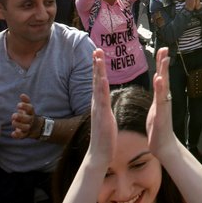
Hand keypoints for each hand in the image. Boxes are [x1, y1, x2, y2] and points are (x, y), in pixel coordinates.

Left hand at [10, 94, 36, 138]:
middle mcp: (30, 120)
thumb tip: (22, 94)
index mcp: (31, 113)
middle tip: (13, 115)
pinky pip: (22, 136)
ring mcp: (28, 127)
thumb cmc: (28, 115)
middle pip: (27, 119)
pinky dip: (17, 135)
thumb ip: (25, 101)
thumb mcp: (28, 108)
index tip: (18, 105)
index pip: (30, 109)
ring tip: (13, 122)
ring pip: (25, 127)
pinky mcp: (25, 134)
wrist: (36, 127)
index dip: (25, 106)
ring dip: (19, 125)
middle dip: (21, 117)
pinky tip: (13, 133)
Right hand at [87, 49, 116, 165]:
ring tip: (98, 58)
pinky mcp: (102, 115)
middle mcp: (96, 103)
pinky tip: (104, 78)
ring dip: (98, 71)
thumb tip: (104, 99)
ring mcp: (98, 108)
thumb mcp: (105, 116)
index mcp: (99, 103)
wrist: (100, 153)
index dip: (98, 68)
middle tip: (96, 49)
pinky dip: (103, 88)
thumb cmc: (104, 136)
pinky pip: (103, 99)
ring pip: (98, 86)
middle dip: (96, 64)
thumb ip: (104, 106)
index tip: (98, 54)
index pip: (98, 82)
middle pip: (96, 80)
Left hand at [147, 48, 177, 157]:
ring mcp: (164, 106)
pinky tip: (159, 80)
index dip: (161, 63)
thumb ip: (158, 96)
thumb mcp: (157, 108)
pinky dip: (160, 89)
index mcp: (161, 97)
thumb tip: (158, 86)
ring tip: (164, 59)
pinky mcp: (161, 114)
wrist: (163, 146)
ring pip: (164, 86)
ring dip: (164, 72)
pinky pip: (160, 100)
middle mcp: (164, 99)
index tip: (162, 49)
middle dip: (164, 62)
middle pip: (164, 77)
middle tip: (164, 48)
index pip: (161, 76)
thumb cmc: (158, 128)